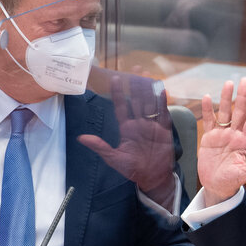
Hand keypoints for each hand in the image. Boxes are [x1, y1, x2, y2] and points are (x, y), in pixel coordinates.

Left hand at [79, 74, 176, 207]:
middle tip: (135, 68)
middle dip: (136, 84)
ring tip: (148, 74)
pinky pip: (163, 113)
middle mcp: (139, 123)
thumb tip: (81, 138)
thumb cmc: (132, 169)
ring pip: (150, 103)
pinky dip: (162, 102)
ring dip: (149, 89)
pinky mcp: (164, 129)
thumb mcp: (113, 158)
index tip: (115, 79)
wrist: (152, 177)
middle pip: (137, 99)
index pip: (121, 106)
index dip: (118, 93)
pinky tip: (161, 90)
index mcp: (126, 128)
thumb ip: (100, 146)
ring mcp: (152, 125)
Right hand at [197, 78, 245, 205]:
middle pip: (240, 112)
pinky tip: (207, 98)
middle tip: (245, 81)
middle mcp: (235, 135)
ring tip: (228, 83)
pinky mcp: (209, 137)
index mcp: (245, 142)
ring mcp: (222, 135)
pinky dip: (208, 110)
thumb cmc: (231, 181)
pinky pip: (209, 121)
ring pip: (225, 113)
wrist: (215, 186)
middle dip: (242, 96)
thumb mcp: (244, 174)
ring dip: (226, 98)